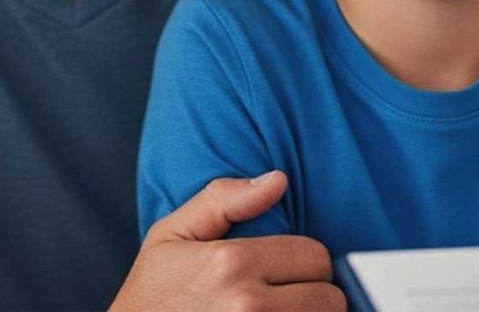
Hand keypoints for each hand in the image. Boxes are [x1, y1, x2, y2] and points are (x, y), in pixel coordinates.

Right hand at [110, 171, 345, 311]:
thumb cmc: (150, 295)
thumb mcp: (172, 235)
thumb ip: (224, 198)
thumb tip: (279, 179)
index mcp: (232, 263)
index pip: (316, 256)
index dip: (306, 261)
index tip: (286, 269)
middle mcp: (248, 308)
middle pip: (329, 299)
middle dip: (314, 295)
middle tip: (287, 297)